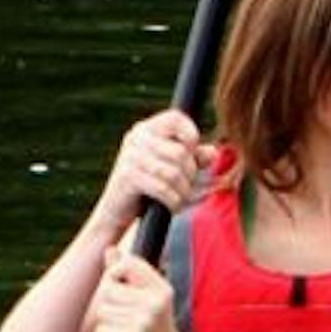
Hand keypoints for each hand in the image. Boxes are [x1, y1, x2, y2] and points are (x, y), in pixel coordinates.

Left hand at [88, 246, 179, 331]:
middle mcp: (154, 302)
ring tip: (126, 329)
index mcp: (161, 288)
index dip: (115, 273)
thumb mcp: (150, 297)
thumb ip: (130, 273)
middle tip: (126, 316)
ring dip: (109, 322)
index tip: (119, 285)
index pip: (127, 263)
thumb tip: (110, 250)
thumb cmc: (156, 328)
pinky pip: (102, 331)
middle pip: (108, 289)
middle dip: (109, 302)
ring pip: (103, 311)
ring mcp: (144, 322)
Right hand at [92, 108, 208, 239]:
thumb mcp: (172, 169)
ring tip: (180, 199)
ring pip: (173, 173)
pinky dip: (173, 201)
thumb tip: (212, 153)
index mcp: (147, 129)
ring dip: (183, 191)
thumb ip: (193, 158)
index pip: (175, 119)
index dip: (191, 134)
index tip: (192, 154)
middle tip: (185, 187)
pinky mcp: (128, 177)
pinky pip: (162, 188)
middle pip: (180, 152)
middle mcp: (137, 138)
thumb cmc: (149, 188)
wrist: (118, 212)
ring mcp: (130, 157)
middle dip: (190, 174)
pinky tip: (172, 206)